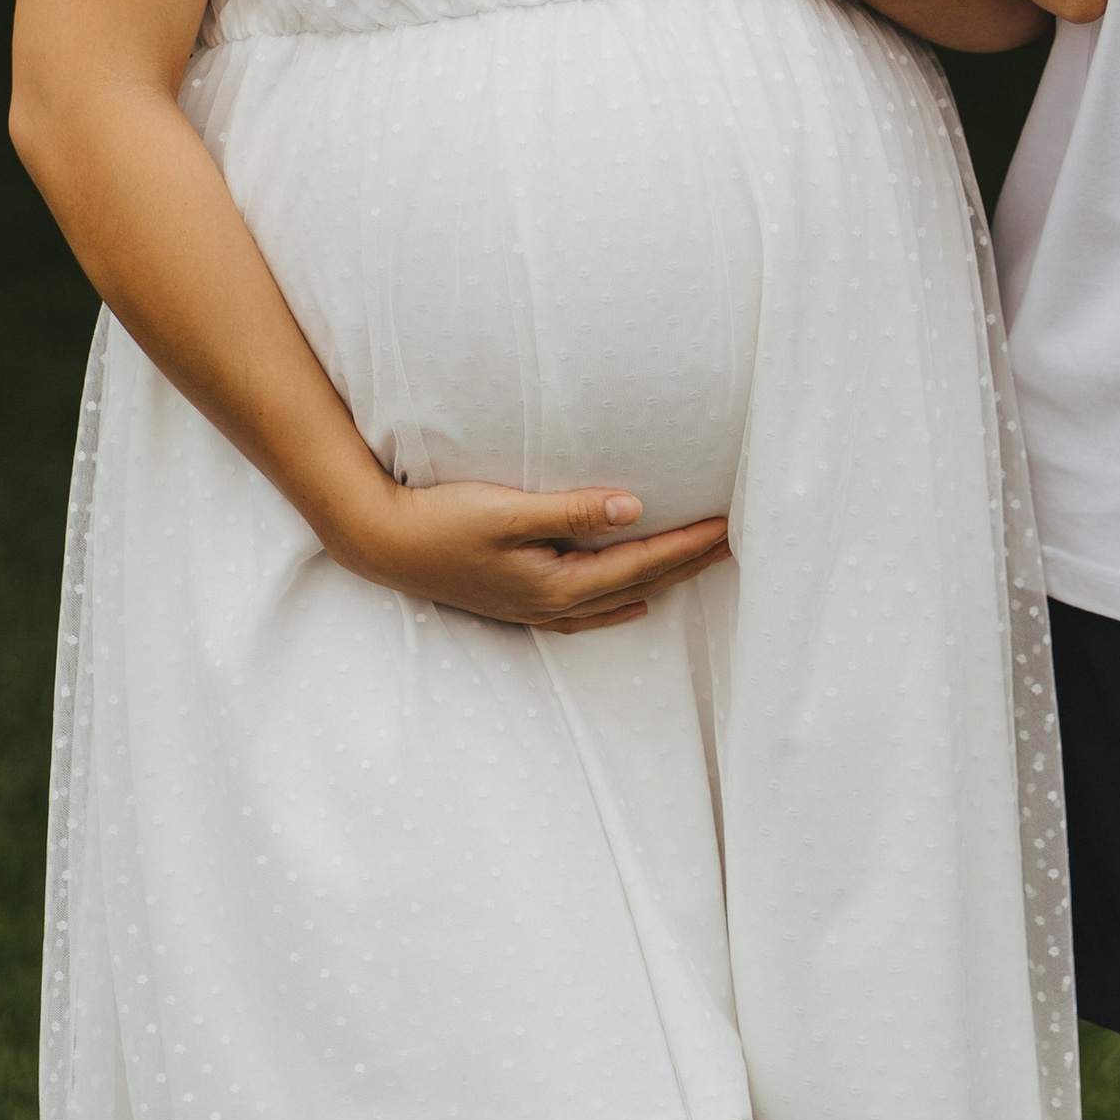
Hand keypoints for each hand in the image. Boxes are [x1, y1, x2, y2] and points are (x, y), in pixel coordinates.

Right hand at [344, 479, 731, 634]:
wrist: (385, 544)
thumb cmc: (444, 521)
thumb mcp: (510, 509)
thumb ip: (572, 511)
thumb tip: (634, 508)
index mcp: (558, 585)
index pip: (641, 563)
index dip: (686, 545)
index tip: (728, 526)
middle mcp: (554, 606)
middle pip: (639, 584)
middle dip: (687, 563)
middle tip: (734, 541)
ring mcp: (536, 610)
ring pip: (617, 599)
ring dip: (661, 581)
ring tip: (698, 565)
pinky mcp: (520, 602)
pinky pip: (587, 611)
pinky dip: (619, 603)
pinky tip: (632, 600)